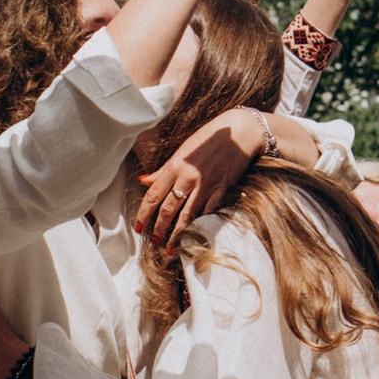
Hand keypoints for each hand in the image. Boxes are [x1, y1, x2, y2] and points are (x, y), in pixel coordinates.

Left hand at [135, 104, 271, 246]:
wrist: (239, 131)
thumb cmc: (208, 138)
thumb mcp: (182, 150)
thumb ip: (163, 170)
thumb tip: (143, 180)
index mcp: (175, 166)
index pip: (153, 195)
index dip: (143, 214)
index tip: (138, 228)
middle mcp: (188, 176)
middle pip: (167, 209)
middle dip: (158, 228)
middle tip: (153, 241)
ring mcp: (206, 184)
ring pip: (187, 214)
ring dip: (177, 233)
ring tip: (170, 247)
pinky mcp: (222, 188)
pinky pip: (209, 211)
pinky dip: (201, 224)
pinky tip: (195, 235)